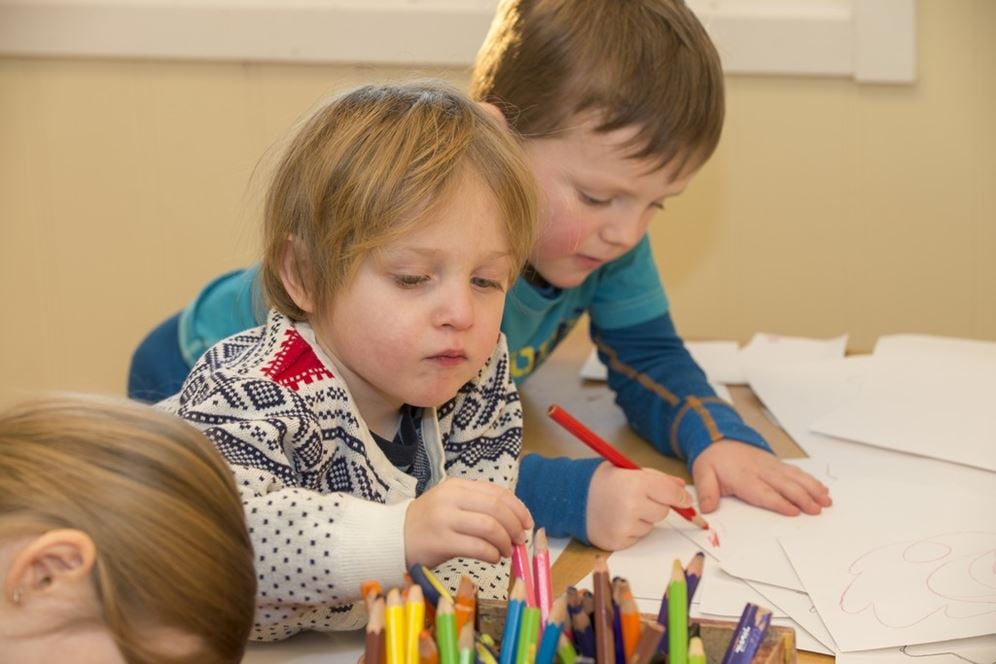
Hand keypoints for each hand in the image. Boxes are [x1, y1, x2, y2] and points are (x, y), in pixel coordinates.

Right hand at [404, 478, 532, 567]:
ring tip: (505, 551)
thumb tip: (515, 518)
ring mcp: (445, 519)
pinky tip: (493, 558)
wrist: (392, 538)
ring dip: (505, 542)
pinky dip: (492, 554)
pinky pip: (478, 547)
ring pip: (490, 527)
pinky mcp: (441, 542)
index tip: (527, 522)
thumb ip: (477, 505)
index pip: (496, 492)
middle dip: (514, 525)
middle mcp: (450, 498)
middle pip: (496, 508)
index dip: (517, 508)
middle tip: (520, 540)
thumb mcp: (450, 503)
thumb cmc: (428, 523)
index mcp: (456, 486)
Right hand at [585, 462, 692, 550]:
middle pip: (663, 512)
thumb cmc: (603, 481)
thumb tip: (682, 489)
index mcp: (635, 483)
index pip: (671, 494)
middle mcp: (631, 506)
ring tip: (623, 508)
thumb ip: (658, 478)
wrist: (572, 497)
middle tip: (638, 498)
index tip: (684, 499)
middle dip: (655, 505)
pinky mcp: (618, 541)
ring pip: (651, 526)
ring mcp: (624, 526)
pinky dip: (632, 530)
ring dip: (643, 519)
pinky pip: (638, 538)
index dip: (680, 497)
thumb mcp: (629, 471)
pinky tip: (617, 519)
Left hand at [691, 439, 831, 514]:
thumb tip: (707, 509)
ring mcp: (771, 466)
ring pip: (795, 478)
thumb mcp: (702, 474)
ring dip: (812, 489)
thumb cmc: (713, 460)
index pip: (763, 492)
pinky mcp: (776, 464)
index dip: (779, 502)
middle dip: (803, 498)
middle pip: (785, 486)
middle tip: (818, 510)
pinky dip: (810, 480)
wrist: (717, 438)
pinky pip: (796, 472)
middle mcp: (761, 471)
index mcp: (743, 477)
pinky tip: (822, 488)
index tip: (794, 511)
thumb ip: (706, 492)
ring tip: (826, 500)